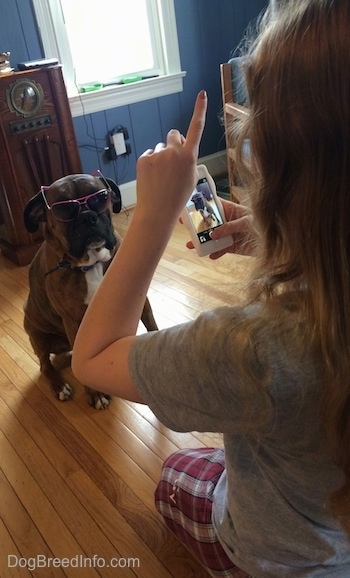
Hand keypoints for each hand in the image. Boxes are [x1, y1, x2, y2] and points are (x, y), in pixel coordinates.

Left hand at [135, 91, 207, 223]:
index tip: (201, 94)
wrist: (157, 211)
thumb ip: (188, 159)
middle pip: (173, 134)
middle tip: (171, 159)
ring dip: (161, 157)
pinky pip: (149, 154)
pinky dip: (150, 163)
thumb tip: (178, 143)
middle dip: (173, 142)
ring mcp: (158, 154)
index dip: (200, 110)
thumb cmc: (177, 198)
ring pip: (160, 147)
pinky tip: (152, 178)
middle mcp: (174, 152)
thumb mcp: (191, 179)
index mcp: (189, 157)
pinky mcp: (144, 158)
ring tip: (161, 178)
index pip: (196, 128)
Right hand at [186, 199, 255, 258]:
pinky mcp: (230, 247)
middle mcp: (226, 222)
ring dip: (201, 242)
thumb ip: (230, 226)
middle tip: (184, 227)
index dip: (200, 205)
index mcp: (230, 210)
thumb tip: (213, 233)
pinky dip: (215, 253)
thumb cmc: (262, 224)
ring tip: (191, 245)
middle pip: (207, 222)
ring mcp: (227, 234)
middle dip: (196, 225)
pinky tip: (211, 255)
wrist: (273, 240)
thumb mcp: (246, 222)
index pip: (212, 205)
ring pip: (210, 238)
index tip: (188, 207)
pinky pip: (220, 250)